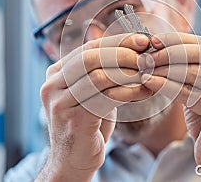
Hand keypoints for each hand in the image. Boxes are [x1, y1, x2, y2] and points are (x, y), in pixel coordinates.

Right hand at [37, 34, 151, 181]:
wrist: (73, 159)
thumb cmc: (88, 122)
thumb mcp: (92, 91)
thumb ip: (103, 71)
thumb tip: (135, 47)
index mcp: (56, 73)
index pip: (89, 47)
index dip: (118, 41)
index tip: (142, 40)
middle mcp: (52, 84)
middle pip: (91, 57)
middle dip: (123, 54)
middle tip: (146, 57)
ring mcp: (60, 102)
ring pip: (98, 76)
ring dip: (129, 74)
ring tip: (148, 75)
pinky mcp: (74, 119)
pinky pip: (106, 98)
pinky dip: (130, 92)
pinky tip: (145, 92)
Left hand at [141, 33, 200, 180]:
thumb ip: (195, 72)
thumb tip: (163, 48)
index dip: (181, 40)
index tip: (156, 40)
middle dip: (173, 51)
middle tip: (149, 54)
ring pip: (197, 72)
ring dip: (166, 68)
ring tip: (146, 68)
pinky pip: (190, 93)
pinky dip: (167, 85)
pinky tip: (150, 83)